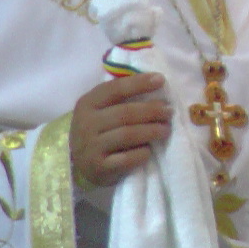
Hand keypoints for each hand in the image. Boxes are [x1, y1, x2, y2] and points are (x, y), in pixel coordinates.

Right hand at [70, 72, 171, 187]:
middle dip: (152, 111)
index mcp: (87, 104)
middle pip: (125, 113)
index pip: (115, 89)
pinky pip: (126, 159)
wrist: (79, 165)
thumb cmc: (97, 133)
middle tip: (169, 112)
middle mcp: (86, 123)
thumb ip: (120, 98)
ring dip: (151, 131)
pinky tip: (150, 151)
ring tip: (166, 130)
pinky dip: (141, 154)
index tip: (161, 80)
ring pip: (127, 135)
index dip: (139, 83)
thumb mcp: (99, 112)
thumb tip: (155, 83)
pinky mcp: (100, 167)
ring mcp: (91, 146)